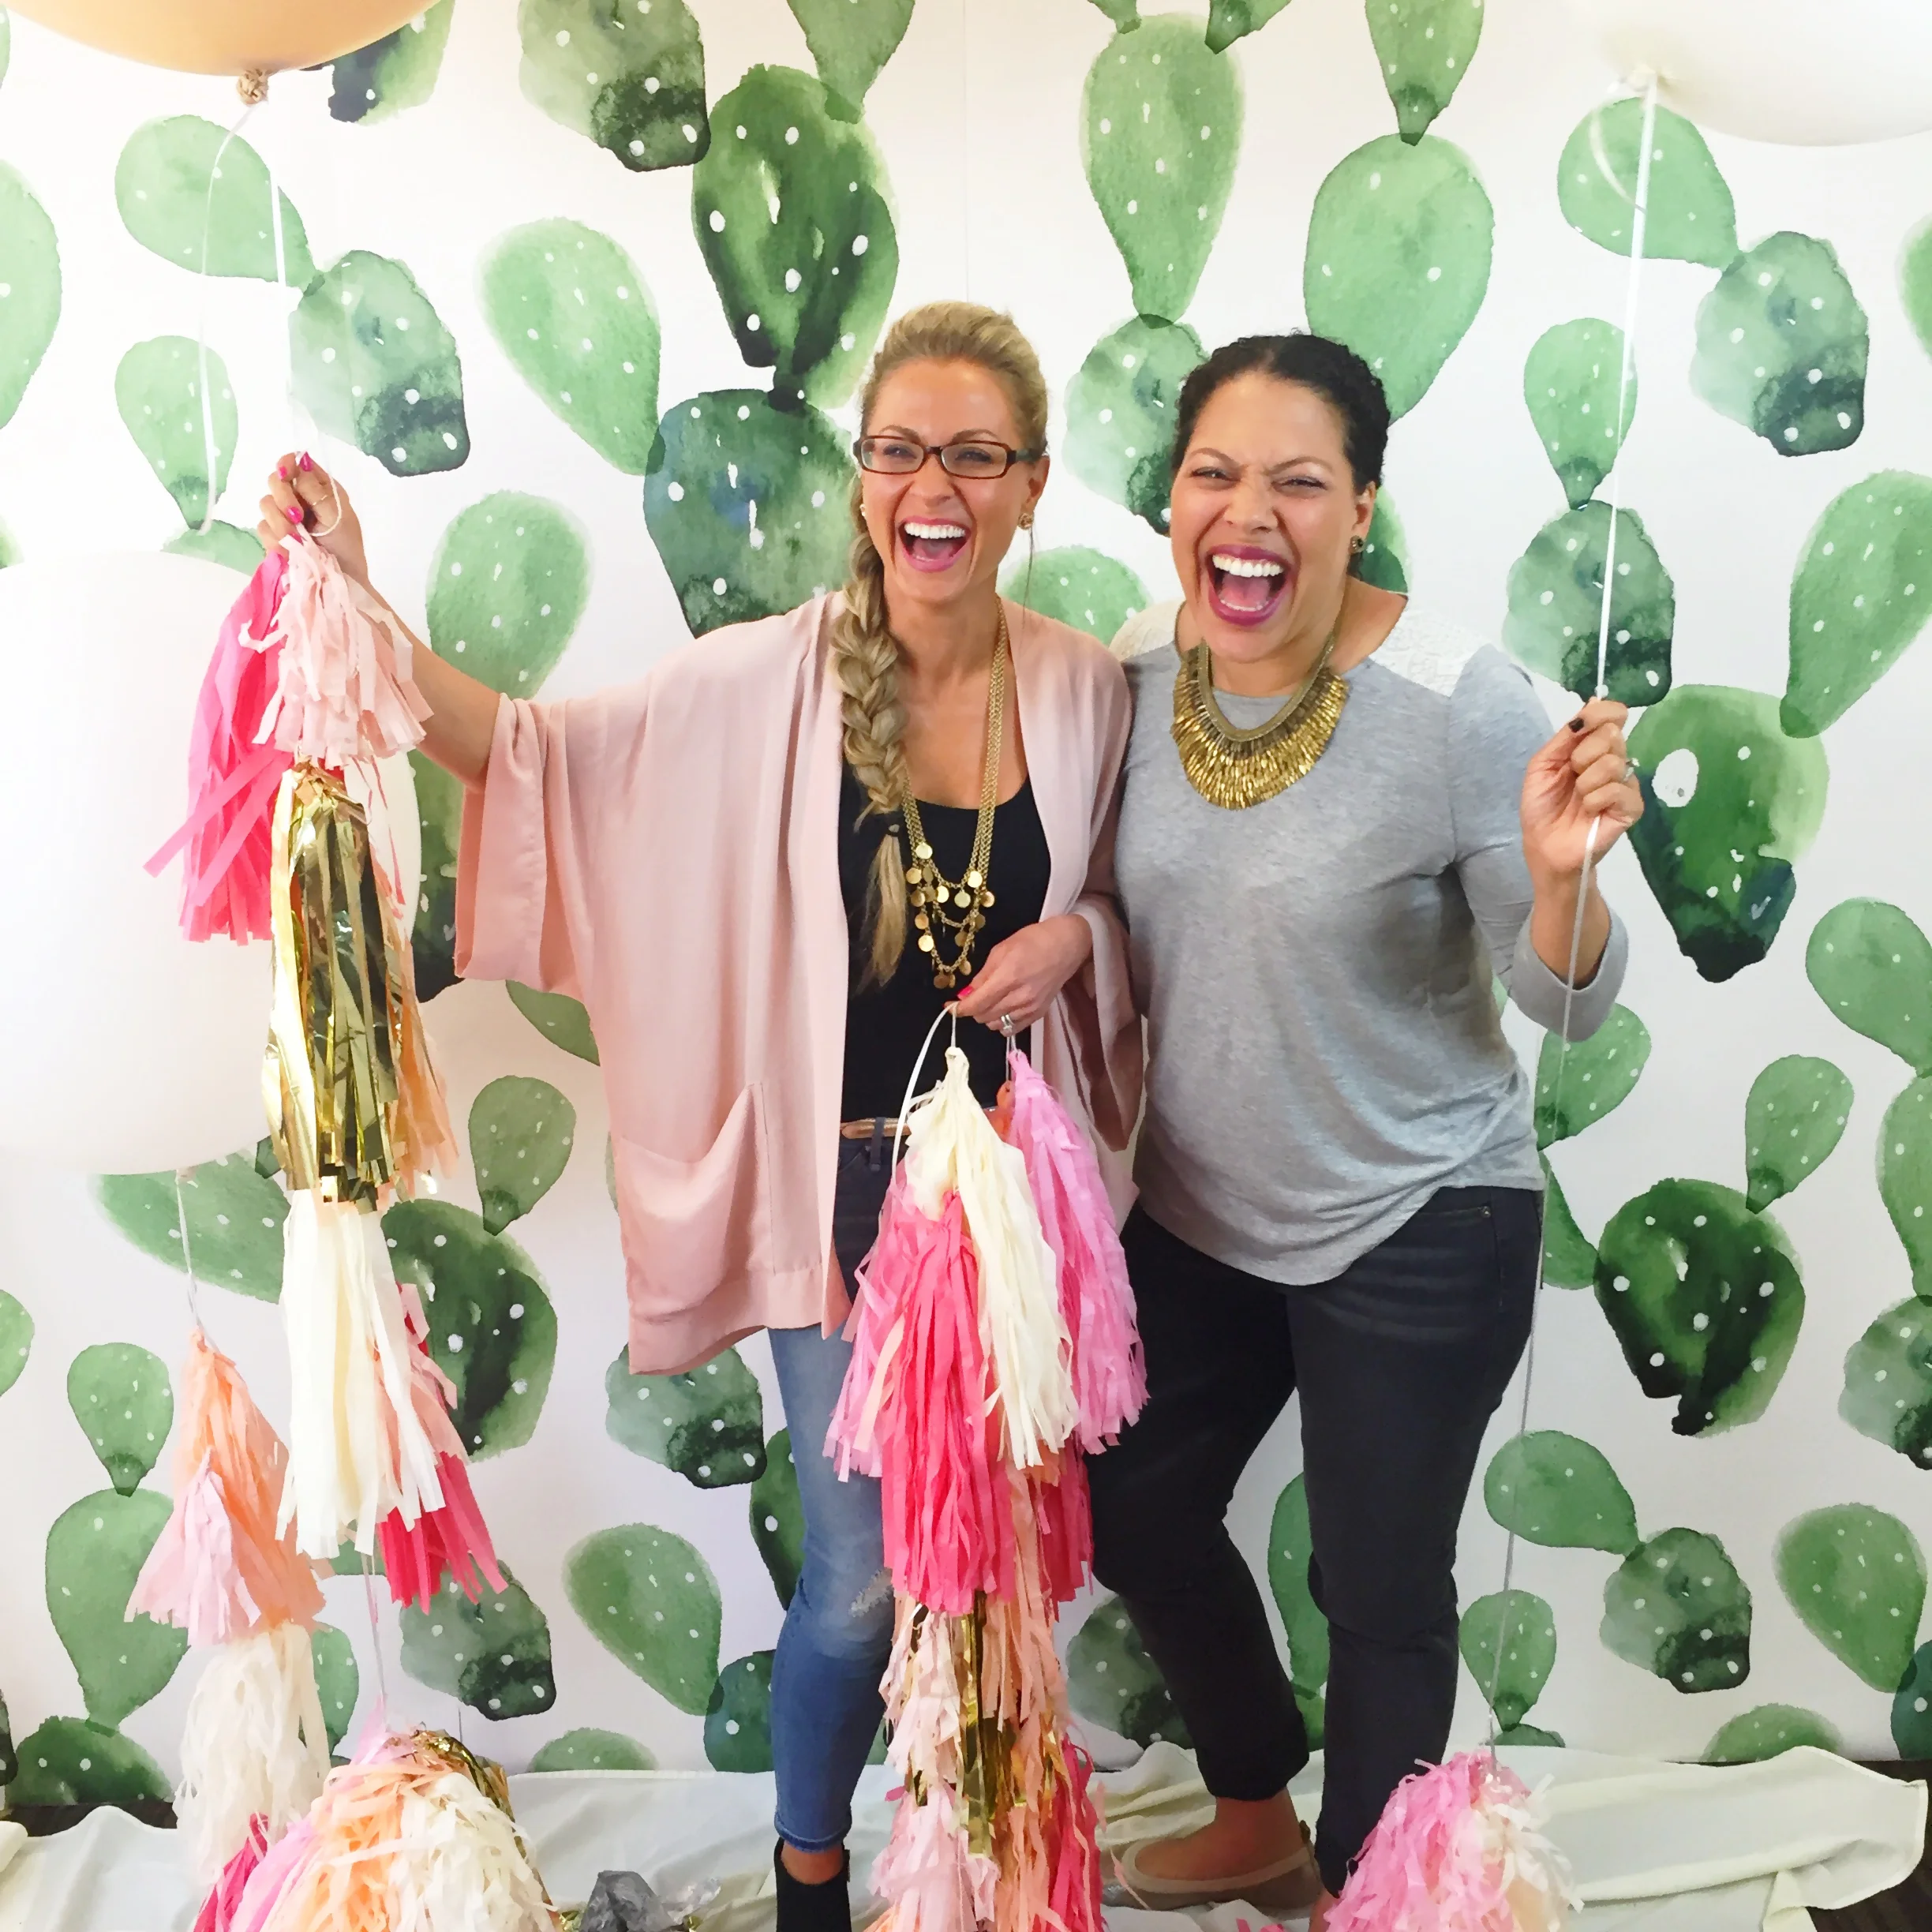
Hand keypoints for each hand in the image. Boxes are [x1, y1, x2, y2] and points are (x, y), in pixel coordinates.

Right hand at [256, 451, 368, 586]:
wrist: (339, 582)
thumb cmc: (346, 548)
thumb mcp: (338, 516)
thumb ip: (317, 490)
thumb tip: (300, 462)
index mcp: (319, 488)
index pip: (294, 463)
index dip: (286, 464)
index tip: (285, 474)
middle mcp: (299, 498)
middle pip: (274, 480)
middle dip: (283, 498)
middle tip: (298, 518)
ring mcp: (285, 517)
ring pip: (265, 504)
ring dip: (281, 522)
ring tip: (298, 540)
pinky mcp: (275, 536)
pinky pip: (263, 528)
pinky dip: (276, 539)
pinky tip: (290, 551)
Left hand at [954, 914, 1093, 1036]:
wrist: (1066, 946)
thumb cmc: (1032, 941)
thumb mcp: (1001, 949)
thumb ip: (983, 975)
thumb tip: (966, 994)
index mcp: (1008, 977)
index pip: (976, 1004)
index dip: (959, 1008)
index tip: (949, 1006)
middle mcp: (1019, 997)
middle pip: (983, 1017)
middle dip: (973, 1009)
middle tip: (973, 997)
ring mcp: (1030, 1008)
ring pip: (996, 1025)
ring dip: (987, 1016)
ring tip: (990, 1001)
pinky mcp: (1038, 1014)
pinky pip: (1011, 1029)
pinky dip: (1002, 1023)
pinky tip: (1003, 1009)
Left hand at [1521, 696, 1643, 882]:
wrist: (1544, 846)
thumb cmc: (1542, 806)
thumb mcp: (1543, 765)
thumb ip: (1566, 736)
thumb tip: (1592, 701)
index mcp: (1592, 747)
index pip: (1612, 715)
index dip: (1601, 713)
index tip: (1581, 725)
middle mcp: (1613, 760)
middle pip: (1612, 735)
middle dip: (1583, 754)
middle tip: (1572, 774)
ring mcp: (1625, 784)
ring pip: (1613, 761)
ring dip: (1586, 781)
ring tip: (1579, 797)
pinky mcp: (1632, 807)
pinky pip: (1619, 789)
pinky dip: (1596, 799)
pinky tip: (1590, 811)